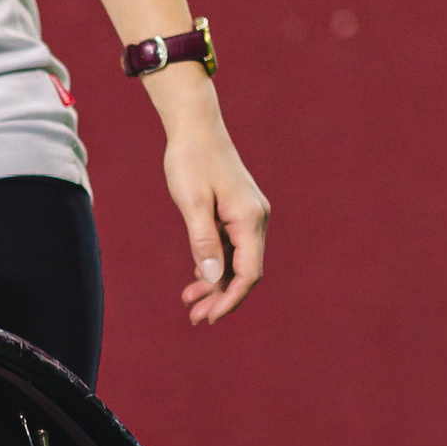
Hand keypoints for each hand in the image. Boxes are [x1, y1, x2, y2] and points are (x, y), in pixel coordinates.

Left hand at [159, 101, 269, 327]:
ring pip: (236, 262)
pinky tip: (197, 279)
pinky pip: (230, 248)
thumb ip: (203, 240)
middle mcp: (255, 219)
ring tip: (190, 304)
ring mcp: (247, 216)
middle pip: (244, 271)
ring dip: (216, 284)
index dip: (230, 298)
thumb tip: (214, 276)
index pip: (248, 272)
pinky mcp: (236, 213)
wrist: (195, 126)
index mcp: (249, 218)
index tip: (210, 317)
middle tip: (195, 319)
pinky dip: (215, 265)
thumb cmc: (191, 160)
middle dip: (221, 297)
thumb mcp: (192, 202)